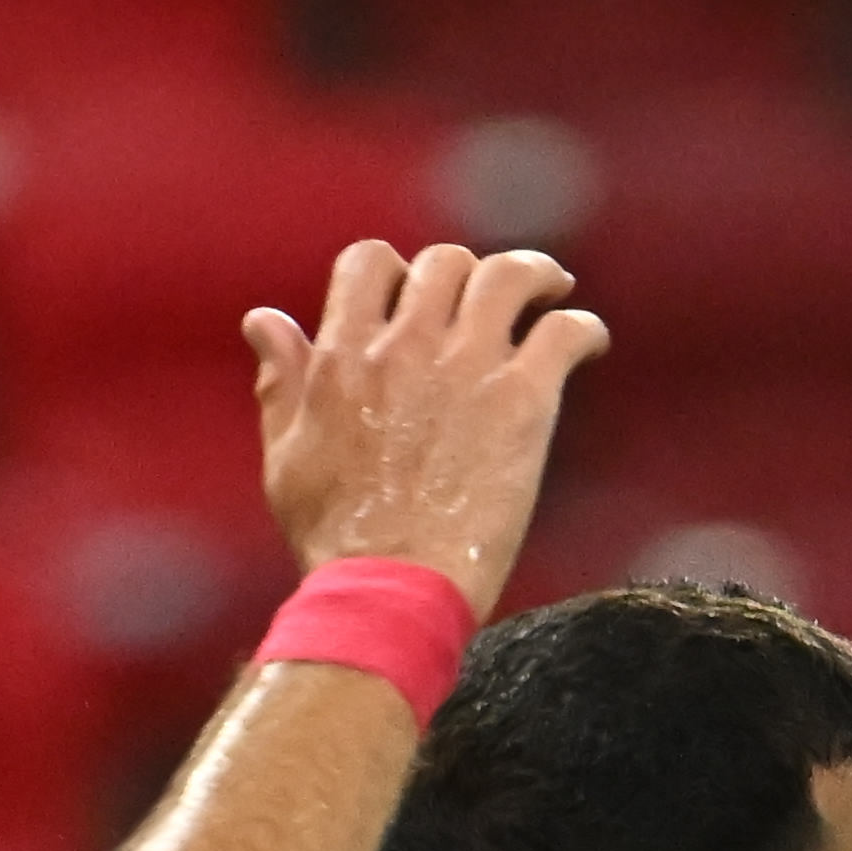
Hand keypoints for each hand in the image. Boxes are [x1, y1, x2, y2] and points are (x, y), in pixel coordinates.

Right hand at [251, 238, 607, 616]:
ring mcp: (468, 365)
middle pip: (445, 262)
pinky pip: (564, 332)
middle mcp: (406, 344)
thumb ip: (280, 383)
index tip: (413, 294)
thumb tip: (263, 319)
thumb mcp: (285, 456)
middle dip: (466, 274)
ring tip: (551, 291)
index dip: (395, 269)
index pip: (370, 261)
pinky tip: (588, 344)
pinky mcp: (522, 399)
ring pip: (509, 274)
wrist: (390, 589)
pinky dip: (581, 329)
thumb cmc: (333, 537)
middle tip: (489, 301)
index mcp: (344, 353)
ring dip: (534, 275)